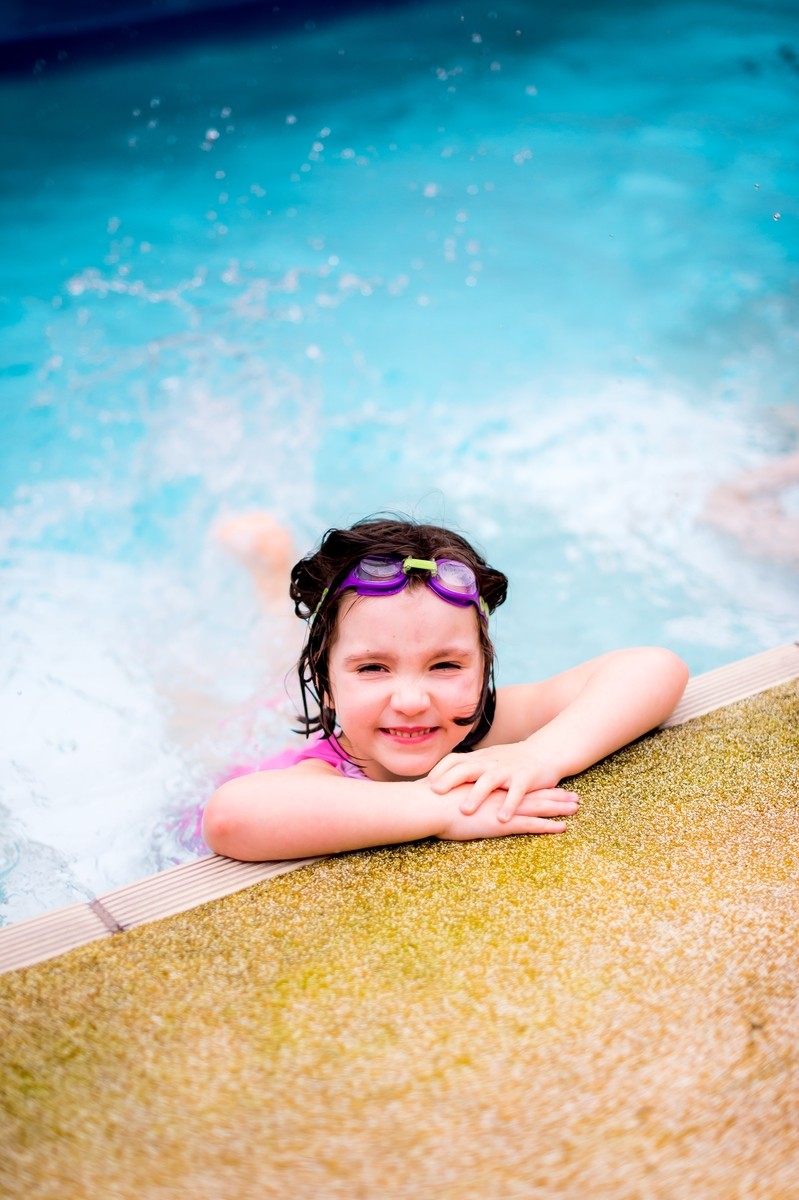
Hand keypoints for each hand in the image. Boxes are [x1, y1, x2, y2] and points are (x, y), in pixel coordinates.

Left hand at [428, 743, 572, 821]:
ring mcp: (507, 770)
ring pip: (489, 780)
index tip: (425, 783)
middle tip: (436, 792)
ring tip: (465, 810)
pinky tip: (502, 818)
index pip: (454, 760)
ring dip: (476, 795)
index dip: (439, 770)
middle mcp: (490, 763)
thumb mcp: (484, 762)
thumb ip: (465, 769)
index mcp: (479, 759)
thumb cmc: (508, 762)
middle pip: (466, 768)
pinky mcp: (525, 779)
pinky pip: (516, 792)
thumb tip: (437, 781)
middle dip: (450, 779)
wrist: (542, 754)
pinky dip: (509, 805)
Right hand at [438, 784, 578, 840]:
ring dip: (558, 808)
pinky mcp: (501, 823)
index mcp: (489, 789)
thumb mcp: (450, 793)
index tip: (550, 786)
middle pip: (533, 794)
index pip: (516, 787)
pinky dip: (547, 825)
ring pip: (538, 807)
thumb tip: (456, 795)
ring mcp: (502, 809)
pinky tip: (562, 827)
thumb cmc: (433, 801)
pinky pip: (530, 825)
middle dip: (555, 795)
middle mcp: (500, 796)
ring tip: (577, 807)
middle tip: (574, 796)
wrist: (429, 804)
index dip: (534, 787)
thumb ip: (459, 794)